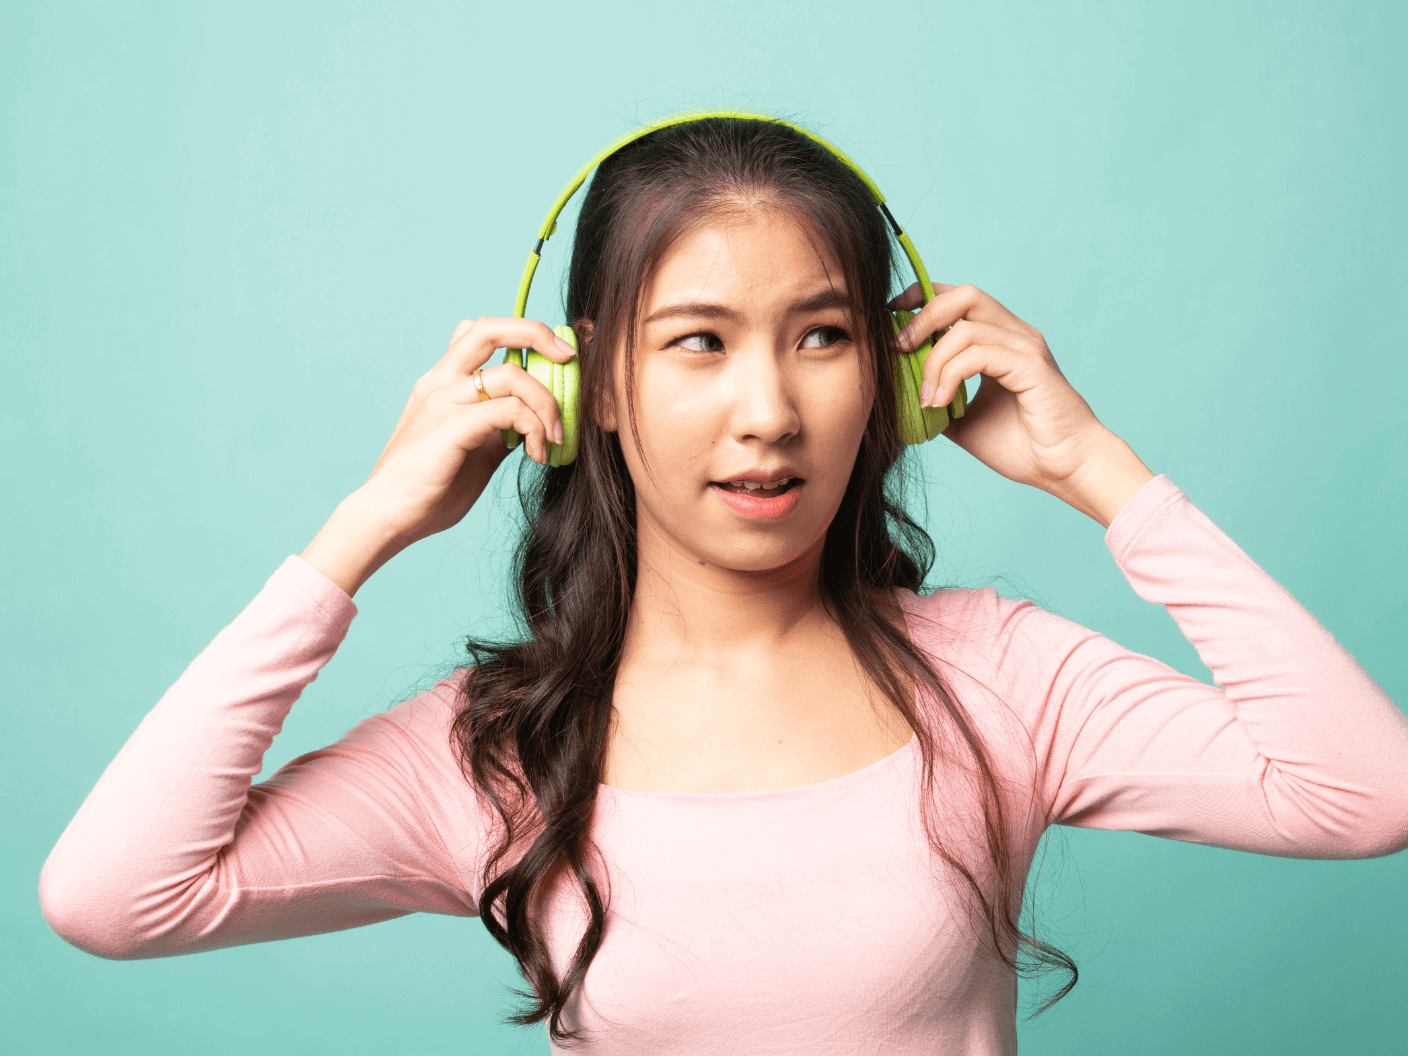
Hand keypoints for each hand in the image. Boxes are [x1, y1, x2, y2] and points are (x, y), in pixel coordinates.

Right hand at [301, 317, 575, 595]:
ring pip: (512, 373)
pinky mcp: (452, 426)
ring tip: (555, 436)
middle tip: (567, 356)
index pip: (481, 333)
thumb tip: (532, 423)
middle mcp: (441, 381)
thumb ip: (499, 430)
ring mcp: (444, 400)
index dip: (521, 333)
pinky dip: (535, 427)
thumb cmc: (428, 489)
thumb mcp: (474, 450)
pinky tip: (537, 452)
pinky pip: (510, 410)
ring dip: (547, 402)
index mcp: (443, 382)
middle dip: (535, 332)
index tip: (554, 355)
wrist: (387, 516)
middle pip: (490, 329)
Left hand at [891, 282, 1153, 525]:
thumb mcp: (963, 421)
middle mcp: (1014, 335)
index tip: (891, 324)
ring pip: (965, 326)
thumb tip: (898, 397)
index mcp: (1000, 341)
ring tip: (925, 398)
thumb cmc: (1023, 446)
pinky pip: (979, 353)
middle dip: (923, 314)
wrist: (1065, 468)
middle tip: (899, 347)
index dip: (921, 300)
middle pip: (963, 295)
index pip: (957, 299)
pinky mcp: (1031, 366)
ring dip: (933, 360)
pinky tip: (941, 404)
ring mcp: (1025, 347)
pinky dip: (951, 375)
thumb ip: (936, 401)